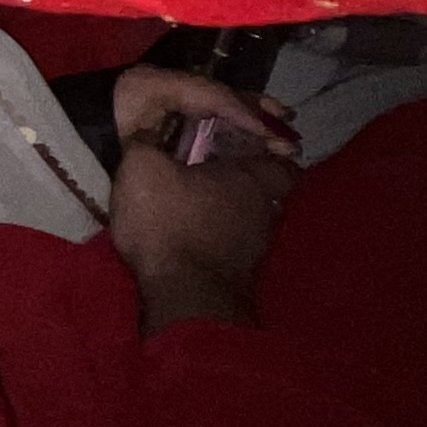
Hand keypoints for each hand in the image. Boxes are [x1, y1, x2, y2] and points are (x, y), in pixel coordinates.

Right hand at [103, 62, 298, 329]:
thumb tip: (145, 127)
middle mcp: (267, 210)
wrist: (184, 298)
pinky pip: (239, 244)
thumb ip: (145, 140)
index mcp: (253, 176)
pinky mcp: (244, 274)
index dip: (269, 150)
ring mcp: (260, 246)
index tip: (246, 144)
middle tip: (214, 174)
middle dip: (246, 181)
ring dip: (235, 212)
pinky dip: (224, 238)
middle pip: (269, 189)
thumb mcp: (142, 168)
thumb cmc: (169, 223)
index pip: (284, 159)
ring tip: (202, 207)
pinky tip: (198, 237)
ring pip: (256, 218)